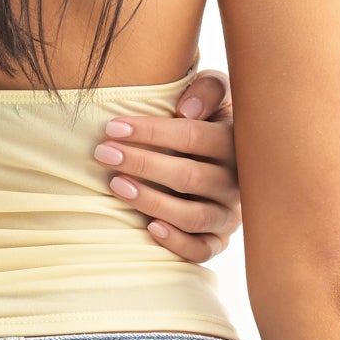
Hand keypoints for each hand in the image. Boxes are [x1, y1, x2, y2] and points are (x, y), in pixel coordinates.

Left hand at [90, 71, 240, 261]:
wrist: (222, 162)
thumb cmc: (208, 122)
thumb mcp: (214, 96)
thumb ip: (209, 90)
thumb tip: (186, 112)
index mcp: (236, 142)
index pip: (195, 136)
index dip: (153, 132)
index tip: (113, 128)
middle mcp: (236, 181)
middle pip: (190, 176)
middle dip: (143, 164)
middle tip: (104, 154)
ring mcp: (228, 214)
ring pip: (193, 215)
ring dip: (152, 201)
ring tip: (117, 186)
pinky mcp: (218, 240)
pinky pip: (201, 249)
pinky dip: (176, 241)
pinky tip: (149, 228)